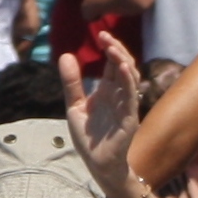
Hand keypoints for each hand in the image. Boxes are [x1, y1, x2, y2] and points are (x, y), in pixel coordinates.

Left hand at [59, 32, 141, 197]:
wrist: (97, 163)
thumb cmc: (89, 137)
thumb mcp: (74, 106)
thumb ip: (72, 83)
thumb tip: (65, 55)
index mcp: (107, 90)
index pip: (111, 63)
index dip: (109, 47)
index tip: (101, 34)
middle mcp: (119, 94)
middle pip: (122, 65)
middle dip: (116, 49)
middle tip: (105, 36)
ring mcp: (126, 104)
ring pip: (129, 77)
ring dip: (122, 61)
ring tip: (112, 48)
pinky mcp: (129, 117)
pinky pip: (131, 96)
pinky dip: (128, 81)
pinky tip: (122, 68)